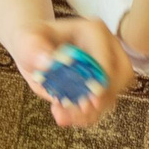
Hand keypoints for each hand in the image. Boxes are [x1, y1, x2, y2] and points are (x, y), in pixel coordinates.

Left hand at [8, 17, 133, 130]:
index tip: (93, 98)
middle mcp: (106, 48)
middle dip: (103, 97)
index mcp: (93, 31)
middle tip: (81, 109)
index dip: (102, 76)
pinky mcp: (101, 87)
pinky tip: (65, 117)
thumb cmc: (33, 40)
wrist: (34, 53)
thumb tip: (47, 62)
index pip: (106, 53)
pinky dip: (86, 117)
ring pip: (113, 94)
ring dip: (92, 111)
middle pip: (121, 74)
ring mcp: (107, 69)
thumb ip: (34, 48)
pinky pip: (102, 106)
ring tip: (62, 115)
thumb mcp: (27, 39)